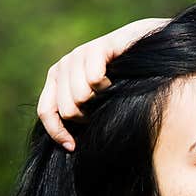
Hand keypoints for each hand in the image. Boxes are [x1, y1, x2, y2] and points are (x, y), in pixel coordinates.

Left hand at [37, 18, 166, 150]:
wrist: (150, 50)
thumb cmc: (127, 80)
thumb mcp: (99, 103)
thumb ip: (82, 117)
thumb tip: (70, 146)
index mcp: (57, 80)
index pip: (46, 111)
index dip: (58, 133)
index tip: (74, 147)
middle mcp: (63, 66)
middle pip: (67, 109)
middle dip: (88, 118)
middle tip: (106, 109)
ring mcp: (79, 55)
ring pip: (80, 97)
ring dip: (102, 101)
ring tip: (113, 92)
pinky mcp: (97, 48)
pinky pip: (94, 79)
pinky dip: (108, 86)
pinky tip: (116, 80)